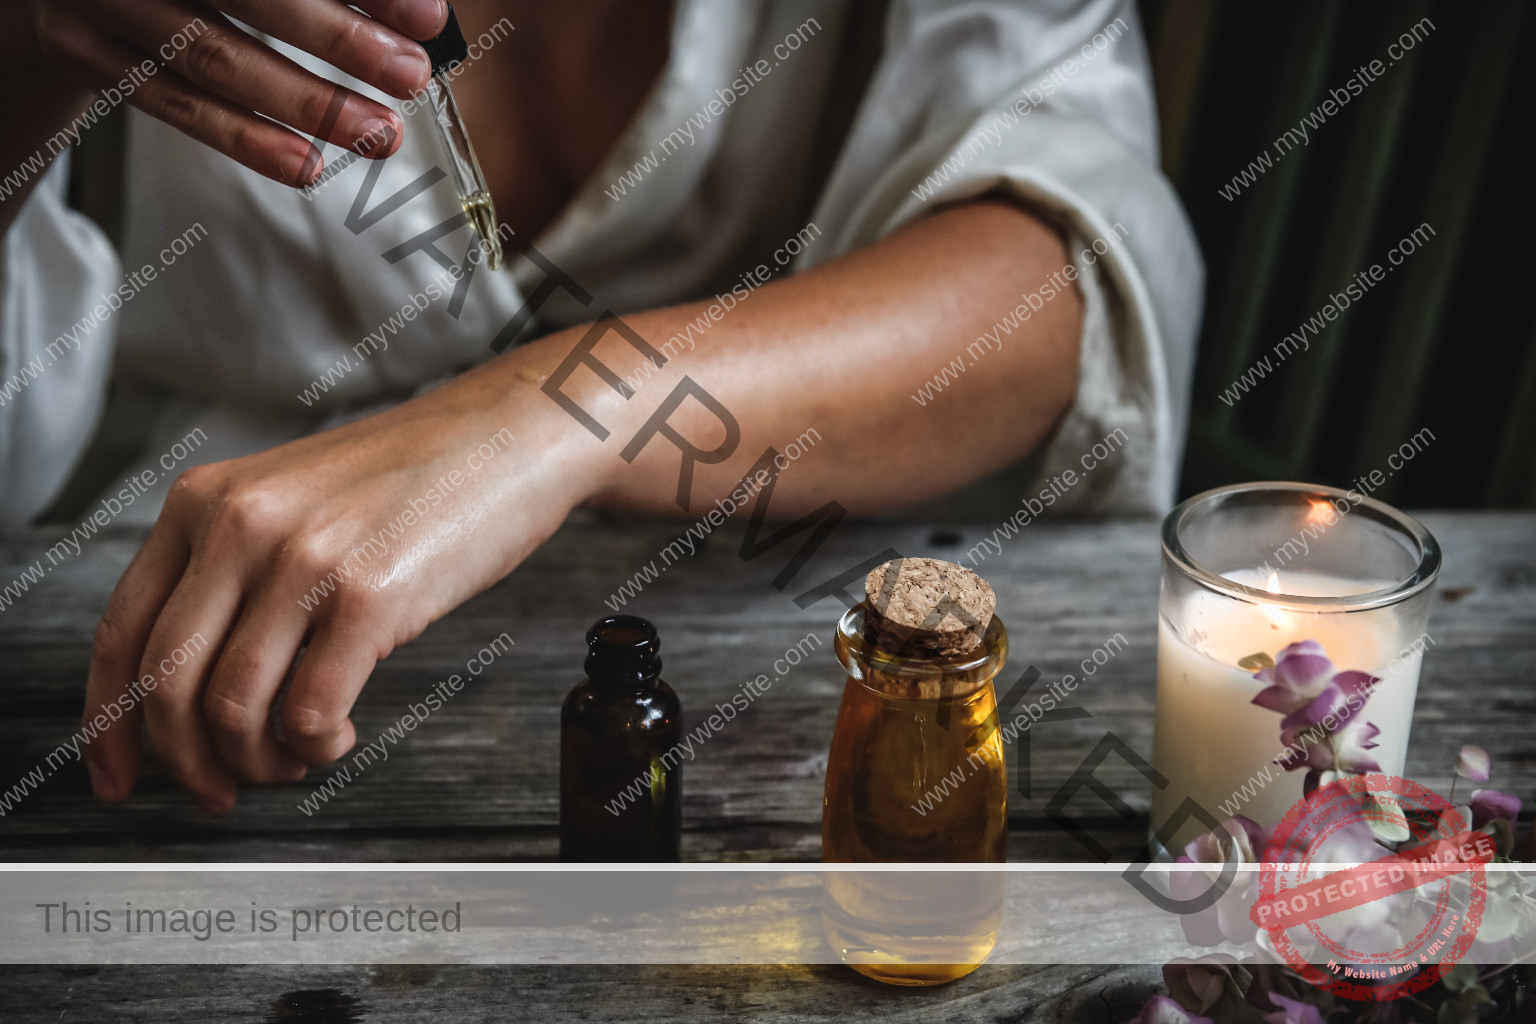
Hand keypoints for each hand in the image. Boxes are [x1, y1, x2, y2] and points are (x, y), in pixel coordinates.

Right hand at [27, 0, 449, 186]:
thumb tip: (416, 11)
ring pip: (214, 57)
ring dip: (307, 103)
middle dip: (340, 38)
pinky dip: (245, 139)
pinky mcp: (84, 51)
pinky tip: (305, 164)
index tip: (427, 18)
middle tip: (410, 76)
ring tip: (378, 133)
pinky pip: (174, 105)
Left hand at [82, 357, 596, 810]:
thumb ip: (233, 569)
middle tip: (221, 789)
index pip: (120, 632)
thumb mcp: (291, 502)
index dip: (107, 725)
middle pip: (165, 683)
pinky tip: (339, 733)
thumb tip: (194, 689)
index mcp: (204, 502)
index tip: (114, 775)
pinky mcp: (369, 596)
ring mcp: (303, 559)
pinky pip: (307, 712)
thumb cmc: (415, 477)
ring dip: (258, 762)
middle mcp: (240, 525)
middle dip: (185, 763)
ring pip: (229, 708)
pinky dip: (315, 746)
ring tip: (295, 758)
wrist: (509, 437)